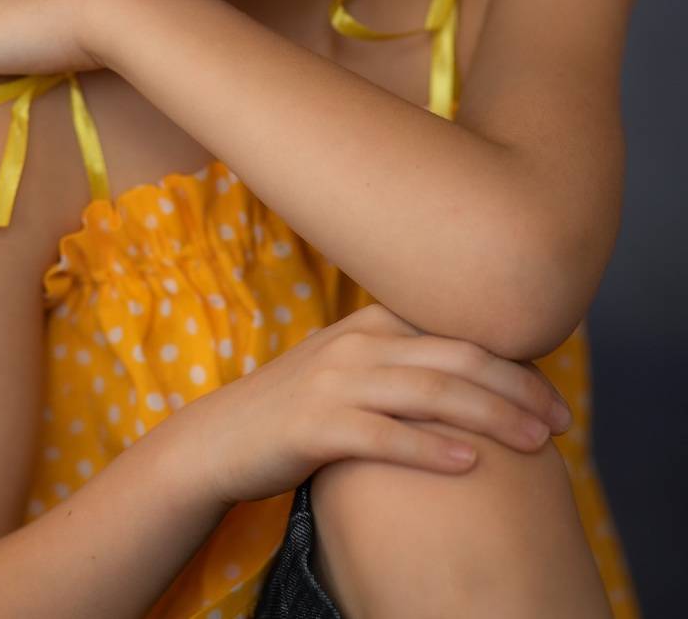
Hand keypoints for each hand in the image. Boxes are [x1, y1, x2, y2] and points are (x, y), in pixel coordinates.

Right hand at [176, 302, 572, 507]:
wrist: (223, 438)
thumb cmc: (298, 408)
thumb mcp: (351, 368)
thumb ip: (402, 360)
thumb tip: (474, 374)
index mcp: (372, 323)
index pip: (459, 333)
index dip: (515, 363)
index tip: (554, 397)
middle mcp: (358, 343)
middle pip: (457, 358)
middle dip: (518, 389)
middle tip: (561, 422)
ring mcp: (336, 382)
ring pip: (431, 392)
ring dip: (491, 416)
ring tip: (536, 442)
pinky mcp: (317, 425)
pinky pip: (385, 435)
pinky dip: (431, 447)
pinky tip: (470, 462)